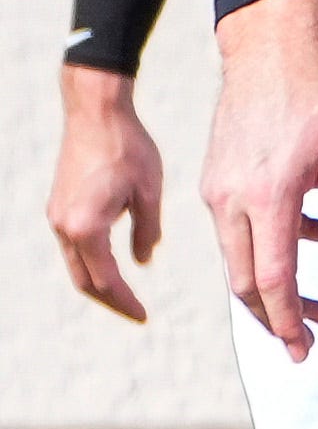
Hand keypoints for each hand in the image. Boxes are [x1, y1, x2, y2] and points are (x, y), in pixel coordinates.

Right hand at [48, 67, 164, 322]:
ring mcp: (57, 216)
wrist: (95, 112)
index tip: (145, 316)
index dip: (126, 301)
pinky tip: (112, 263)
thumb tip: (143, 260)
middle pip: (84, 281)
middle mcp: (64, 226)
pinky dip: (91, 262)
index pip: (107, 280)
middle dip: (110, 300)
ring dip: (98, 283)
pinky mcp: (58, 206)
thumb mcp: (149, 192)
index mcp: (87, 228)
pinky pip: (73, 247)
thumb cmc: (128, 147)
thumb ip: (147, 231)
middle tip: (135, 313)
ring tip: (125, 294)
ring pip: (76, 265)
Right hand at [200, 0, 317, 359]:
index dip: (287, 319)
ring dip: (278, 284)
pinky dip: (277, 244)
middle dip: (276, 318)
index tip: (301, 348)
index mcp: (268, 194)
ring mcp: (218, 189)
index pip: (273, 277)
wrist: (270, 46)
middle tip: (309, 341)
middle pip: (245, 280)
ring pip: (241, 259)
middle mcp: (232, 198)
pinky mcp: (217, 180)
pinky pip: (242, 228)